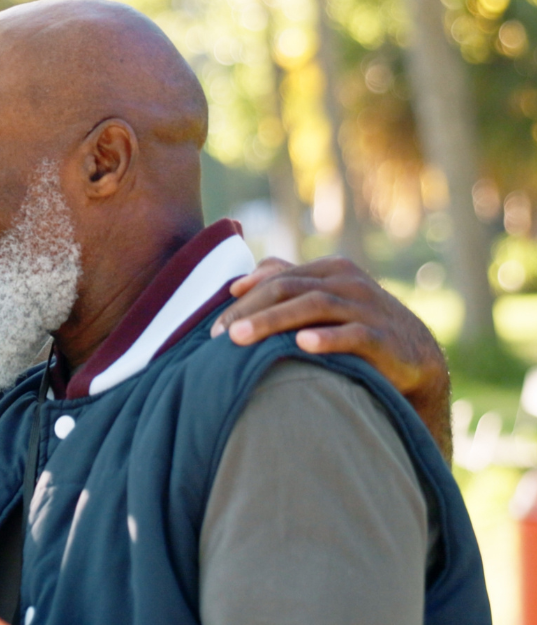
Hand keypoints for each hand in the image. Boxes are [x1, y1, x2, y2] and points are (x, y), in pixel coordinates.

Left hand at [212, 256, 451, 458]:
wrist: (413, 355)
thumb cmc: (355, 325)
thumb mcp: (322, 299)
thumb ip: (284, 283)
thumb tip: (238, 282)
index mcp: (330, 269)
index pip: (276, 279)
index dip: (242, 300)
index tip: (211, 326)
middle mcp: (348, 282)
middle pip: (288, 290)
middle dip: (249, 312)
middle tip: (217, 336)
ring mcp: (367, 307)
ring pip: (314, 307)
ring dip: (273, 322)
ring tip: (240, 339)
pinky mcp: (384, 336)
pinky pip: (354, 334)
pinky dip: (328, 338)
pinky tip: (302, 344)